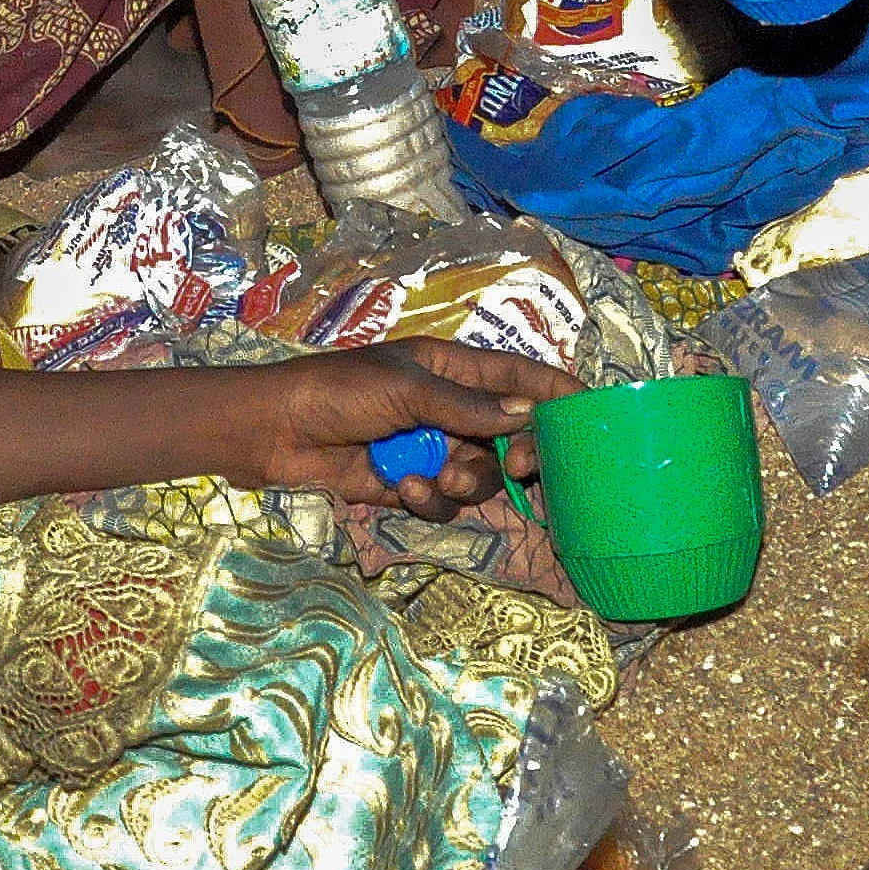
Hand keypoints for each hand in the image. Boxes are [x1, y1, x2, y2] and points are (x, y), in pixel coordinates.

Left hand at [239, 338, 577, 520]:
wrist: (275, 432)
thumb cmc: (338, 391)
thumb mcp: (407, 390)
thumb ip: (468, 407)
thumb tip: (528, 417)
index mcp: (454, 369)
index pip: (519, 378)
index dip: (556, 393)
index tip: (593, 413)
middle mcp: (450, 409)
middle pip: (511, 437)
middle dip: (519, 453)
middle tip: (521, 465)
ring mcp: (431, 449)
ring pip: (481, 475)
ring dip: (466, 480)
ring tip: (436, 476)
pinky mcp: (409, 486)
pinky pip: (442, 501)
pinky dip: (428, 498)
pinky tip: (403, 488)